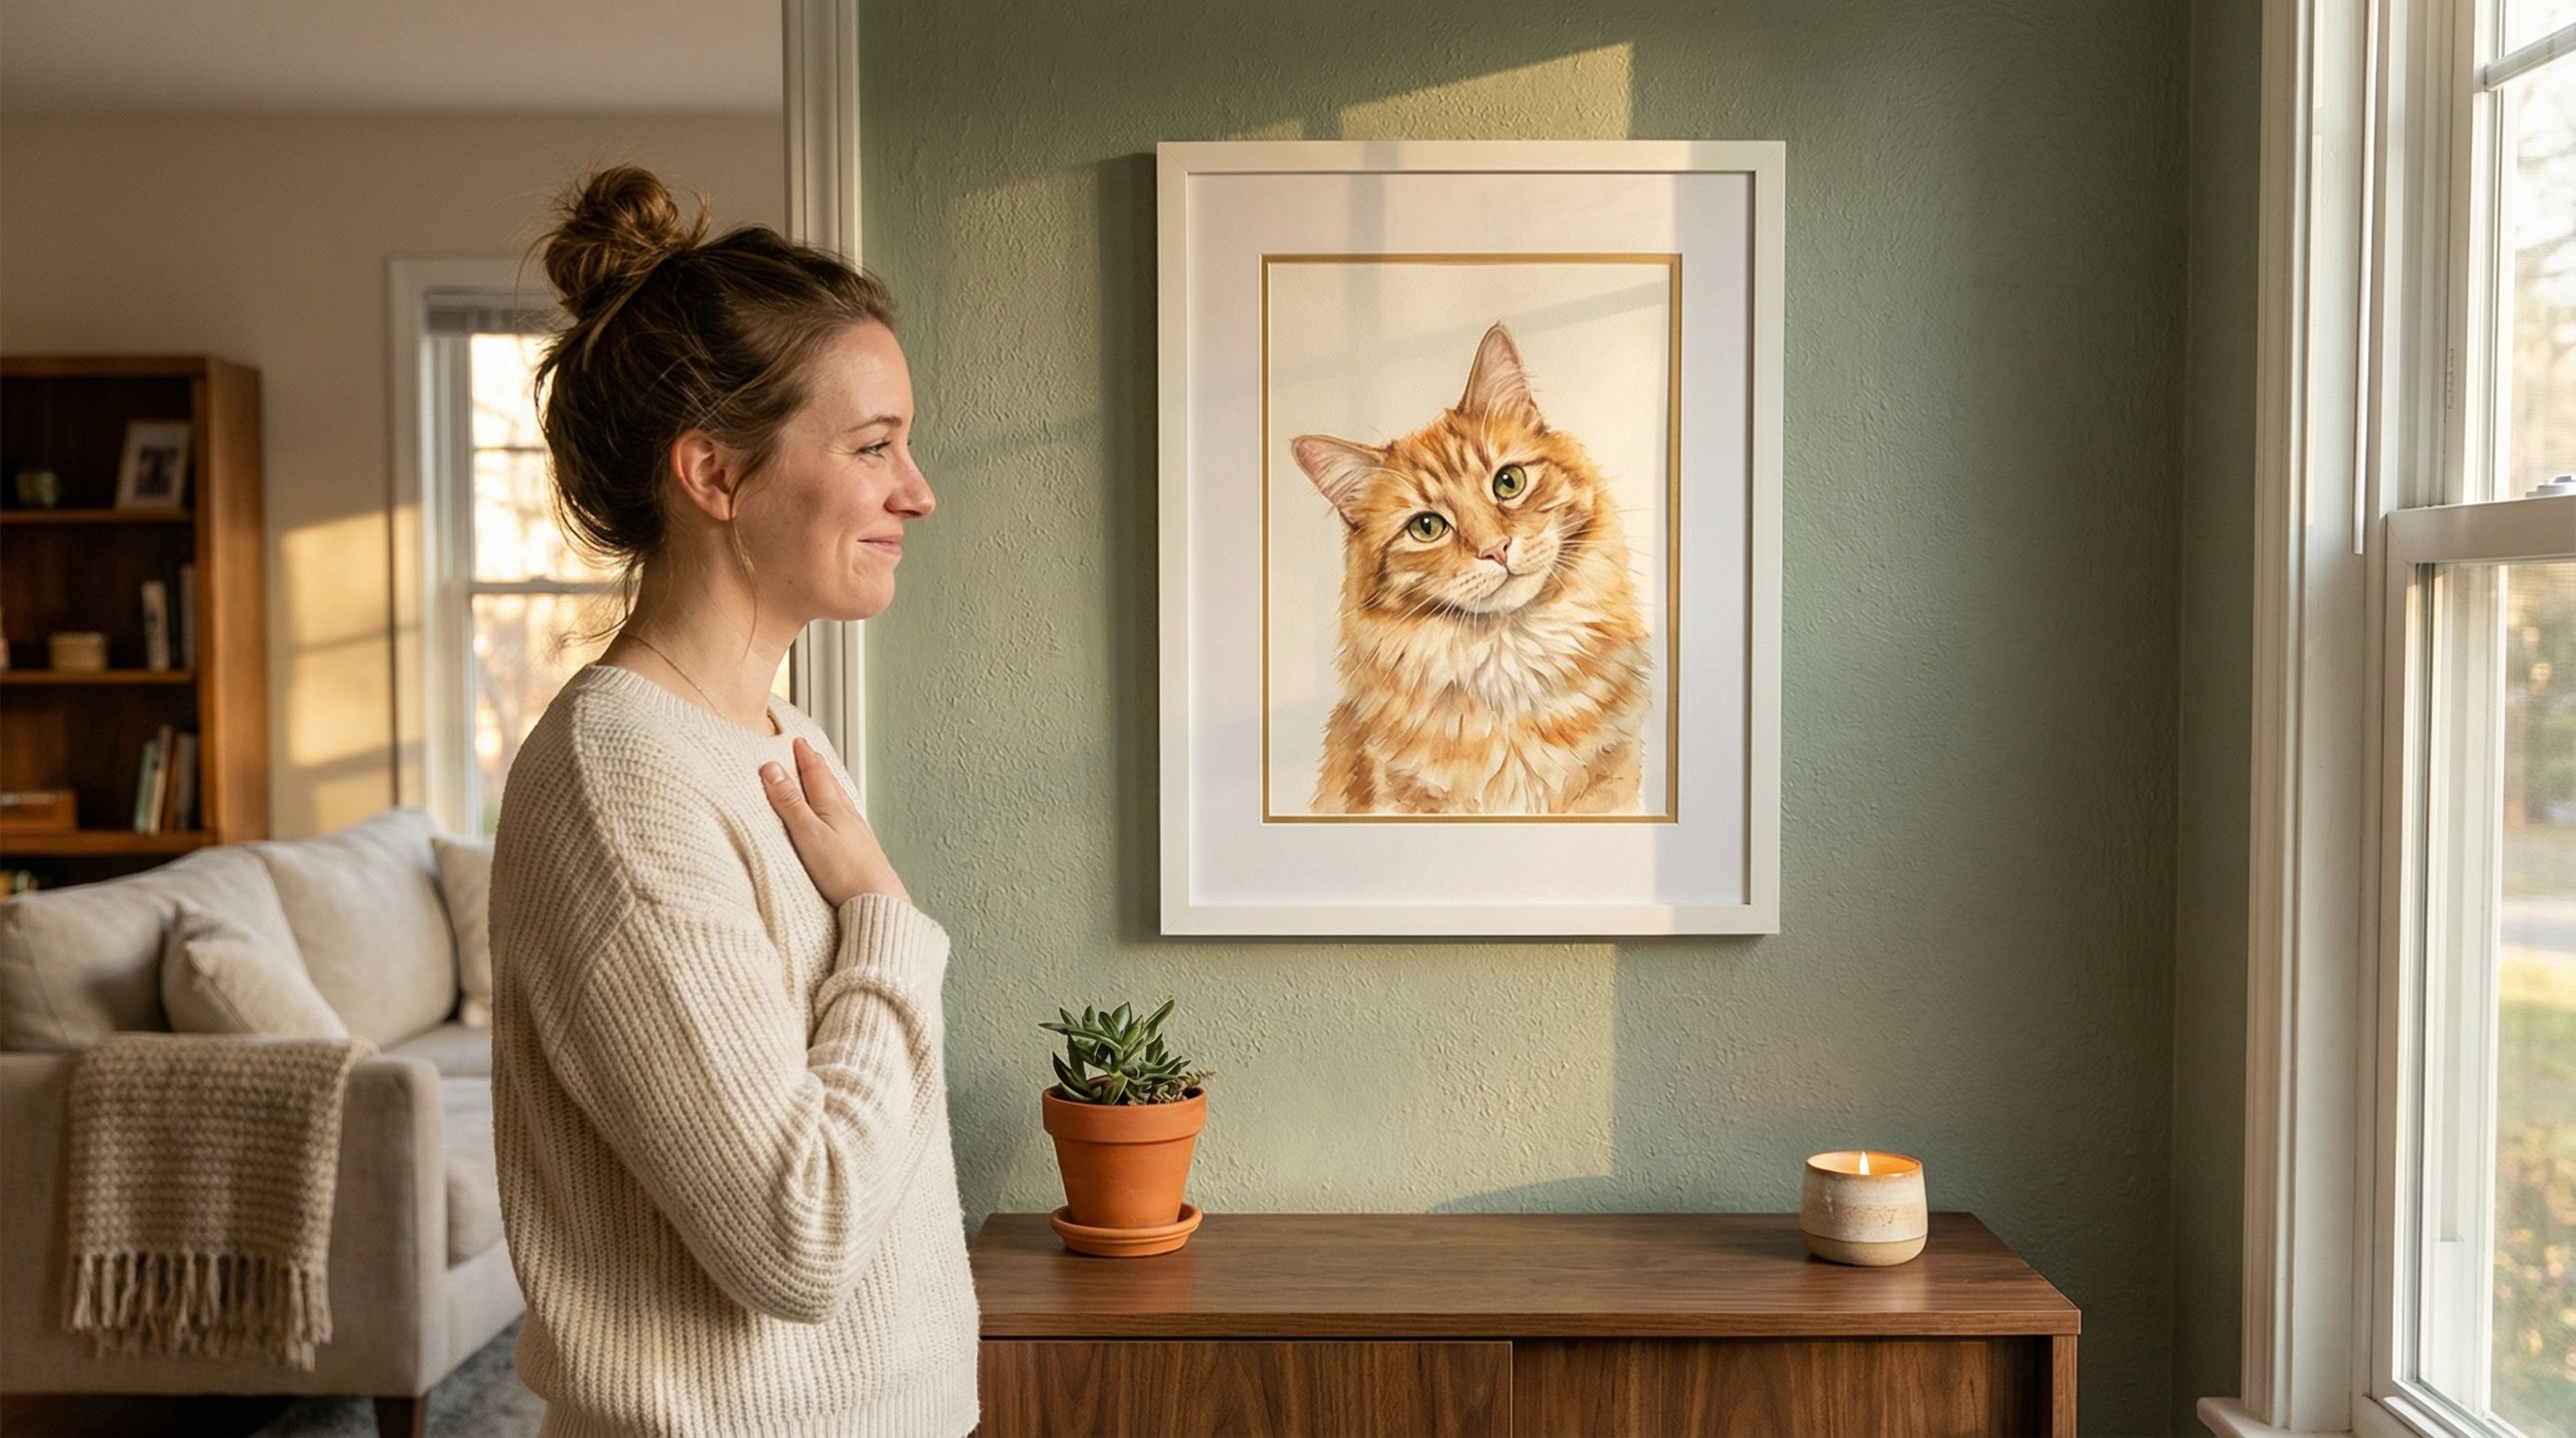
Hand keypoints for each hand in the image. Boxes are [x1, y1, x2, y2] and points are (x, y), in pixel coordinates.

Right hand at [761, 737, 910, 907]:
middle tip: (809, 752)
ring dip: (828, 785)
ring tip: (823, 779)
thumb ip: (789, 802)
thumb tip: (772, 768)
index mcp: (833, 806)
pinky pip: (846, 819)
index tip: (797, 741)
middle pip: (830, 783)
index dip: (805, 756)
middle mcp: (848, 815)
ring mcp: (856, 832)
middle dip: (817, 766)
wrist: (877, 899)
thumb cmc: (842, 870)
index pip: (816, 773)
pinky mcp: (860, 850)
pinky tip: (839, 818)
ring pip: (840, 800)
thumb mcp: (807, 833)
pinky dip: (837, 808)